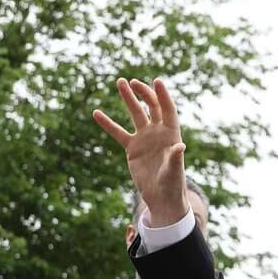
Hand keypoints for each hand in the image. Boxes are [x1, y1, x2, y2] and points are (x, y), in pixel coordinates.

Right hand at [93, 78, 188, 226]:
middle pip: (152, 106)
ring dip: (128, 98)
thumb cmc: (172, 184)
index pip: (167, 109)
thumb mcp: (174, 171)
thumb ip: (176, 158)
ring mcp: (145, 138)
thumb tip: (181, 146)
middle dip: (144, 93)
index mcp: (171, 134)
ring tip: (120, 82)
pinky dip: (108, 124)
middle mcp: (158, 132)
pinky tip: (96, 113)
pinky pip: (118, 132)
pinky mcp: (132, 148)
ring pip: (136, 114)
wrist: (161, 197)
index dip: (163, 95)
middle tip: (133, 82)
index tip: (156, 81)